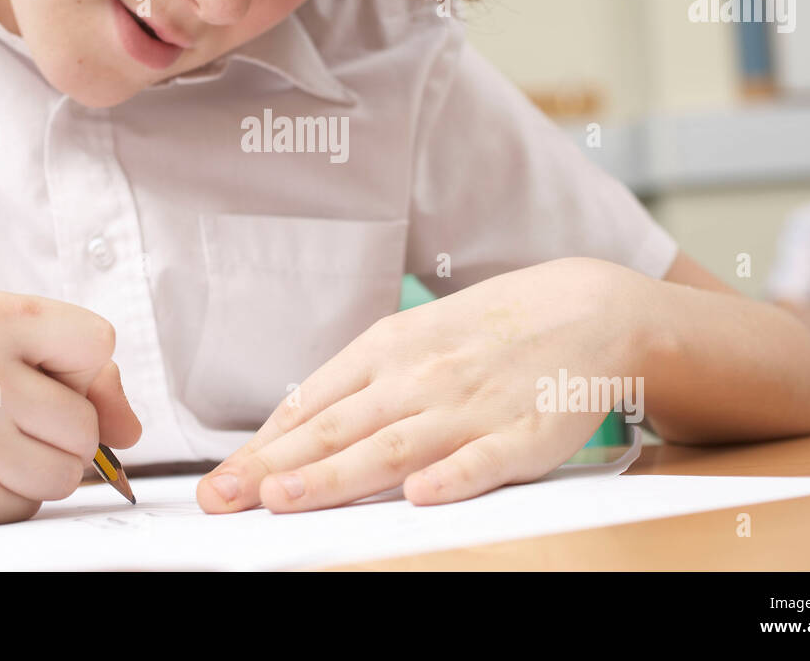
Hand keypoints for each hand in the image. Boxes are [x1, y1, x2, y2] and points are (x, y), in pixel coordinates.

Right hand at [0, 290, 140, 527]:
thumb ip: (71, 367)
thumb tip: (131, 430)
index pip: (98, 342)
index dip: (80, 366)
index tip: (44, 372)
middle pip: (87, 421)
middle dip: (62, 428)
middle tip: (6, 416)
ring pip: (67, 472)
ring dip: (40, 467)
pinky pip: (30, 505)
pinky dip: (10, 496)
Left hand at [196, 257, 649, 513]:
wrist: (588, 309)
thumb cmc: (490, 330)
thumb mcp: (415, 338)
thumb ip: (360, 384)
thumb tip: (295, 428)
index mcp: (389, 350)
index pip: (312, 405)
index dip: (263, 447)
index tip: (221, 479)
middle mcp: (421, 377)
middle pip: (337, 429)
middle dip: (274, 468)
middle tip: (223, 497)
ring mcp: (470, 406)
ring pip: (392, 447)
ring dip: (335, 476)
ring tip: (283, 500)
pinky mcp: (524, 434)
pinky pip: (482, 460)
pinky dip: (449, 477)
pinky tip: (418, 496)